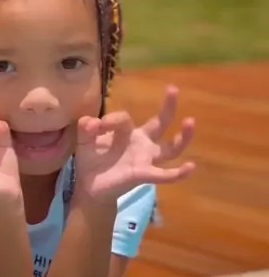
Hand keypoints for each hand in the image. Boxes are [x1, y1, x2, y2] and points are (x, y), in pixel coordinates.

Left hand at [75, 86, 194, 202]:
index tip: (96, 128)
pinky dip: (178, 173)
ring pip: (171, 149)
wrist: (89, 187)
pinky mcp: (143, 175)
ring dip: (183, 137)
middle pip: (160, 124)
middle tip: (174, 89)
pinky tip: (191, 167)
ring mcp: (145, 160)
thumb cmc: (91, 161)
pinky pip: (164, 175)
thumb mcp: (84, 141)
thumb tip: (92, 122)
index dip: (111, 120)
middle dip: (168, 107)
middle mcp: (141, 143)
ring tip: (190, 122)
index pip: (124, 119)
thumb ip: (85, 128)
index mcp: (127, 132)